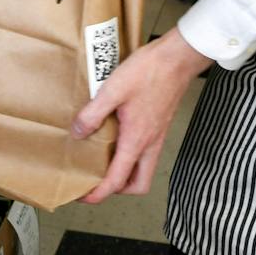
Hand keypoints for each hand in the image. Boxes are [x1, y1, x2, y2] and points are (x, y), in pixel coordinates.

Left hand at [71, 27, 211, 203]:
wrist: (177, 59)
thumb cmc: (149, 72)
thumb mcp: (112, 90)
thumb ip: (93, 114)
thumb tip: (78, 133)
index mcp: (136, 140)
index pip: (117, 181)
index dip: (98, 194)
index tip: (83, 195)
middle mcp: (150, 144)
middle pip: (138, 184)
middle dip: (117, 189)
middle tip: (97, 180)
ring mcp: (157, 135)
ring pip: (144, 169)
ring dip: (126, 173)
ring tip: (105, 161)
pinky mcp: (160, 125)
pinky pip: (146, 152)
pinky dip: (132, 155)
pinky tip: (118, 137)